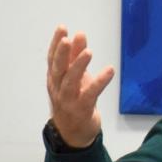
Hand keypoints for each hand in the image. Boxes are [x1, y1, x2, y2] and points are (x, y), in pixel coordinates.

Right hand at [46, 24, 114, 147]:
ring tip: (88, 52)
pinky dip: (99, 82)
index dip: (56, 43)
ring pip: (70, 82)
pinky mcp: (82, 109)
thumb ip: (76, 57)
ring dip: (78, 66)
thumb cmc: (74, 100)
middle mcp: (58, 88)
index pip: (52, 59)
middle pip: (57, 69)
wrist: (73, 133)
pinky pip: (90, 94)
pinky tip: (109, 71)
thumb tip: (79, 35)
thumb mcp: (75, 77)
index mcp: (55, 79)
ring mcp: (68, 100)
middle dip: (61, 53)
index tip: (62, 28)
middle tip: (68, 38)